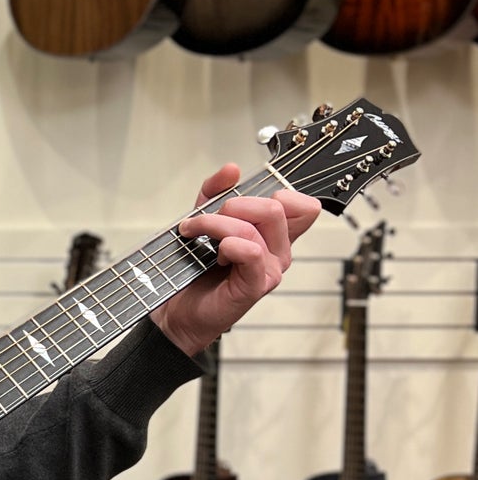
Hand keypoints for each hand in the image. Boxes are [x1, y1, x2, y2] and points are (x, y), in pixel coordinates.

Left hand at [150, 164, 321, 358]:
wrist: (177, 310)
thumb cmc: (194, 270)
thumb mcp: (203, 219)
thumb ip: (215, 192)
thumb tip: (231, 169)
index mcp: (273, 235)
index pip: (303, 206)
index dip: (281, 191)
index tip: (244, 196)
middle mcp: (277, 251)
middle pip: (276, 208)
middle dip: (235, 204)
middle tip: (207, 217)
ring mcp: (270, 269)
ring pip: (255, 228)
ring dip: (216, 224)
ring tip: (194, 232)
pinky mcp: (256, 285)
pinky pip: (252, 252)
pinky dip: (229, 245)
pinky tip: (216, 253)